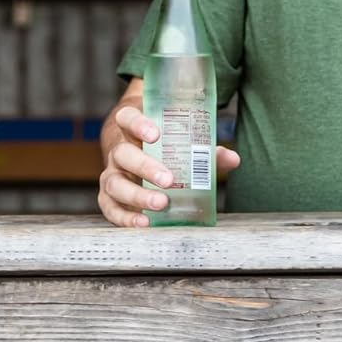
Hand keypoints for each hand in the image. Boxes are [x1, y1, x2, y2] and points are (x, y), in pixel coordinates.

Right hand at [97, 104, 240, 227]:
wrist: (134, 153)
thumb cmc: (161, 146)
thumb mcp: (179, 142)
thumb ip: (205, 150)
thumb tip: (232, 159)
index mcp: (131, 128)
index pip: (128, 118)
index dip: (138, 125)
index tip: (155, 135)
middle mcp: (118, 150)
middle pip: (123, 155)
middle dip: (145, 167)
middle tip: (168, 180)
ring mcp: (111, 174)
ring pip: (115, 183)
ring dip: (137, 195)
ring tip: (161, 204)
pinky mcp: (109, 196)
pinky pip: (111, 207)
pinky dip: (125, 217)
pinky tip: (144, 223)